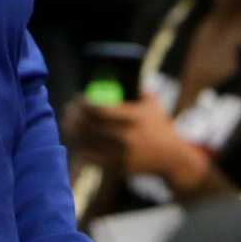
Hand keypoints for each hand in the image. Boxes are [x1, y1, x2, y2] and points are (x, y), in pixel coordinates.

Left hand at [66, 96, 219, 199]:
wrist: (171, 157)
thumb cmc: (157, 125)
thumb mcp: (151, 103)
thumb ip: (134, 87)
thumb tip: (111, 73)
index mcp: (133, 118)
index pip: (100, 109)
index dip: (84, 103)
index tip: (78, 98)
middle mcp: (126, 137)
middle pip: (89, 126)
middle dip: (75, 116)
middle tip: (69, 110)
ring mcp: (121, 155)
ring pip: (87, 143)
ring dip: (74, 132)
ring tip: (70, 123)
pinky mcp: (117, 168)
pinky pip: (91, 158)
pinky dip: (82, 148)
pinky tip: (78, 141)